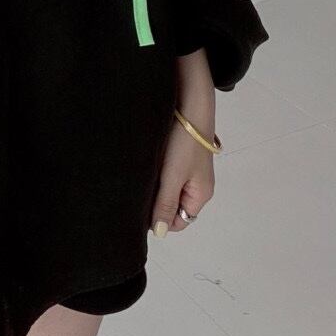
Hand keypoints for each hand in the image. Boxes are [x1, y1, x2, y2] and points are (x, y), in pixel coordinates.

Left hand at [151, 47, 216, 236]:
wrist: (189, 102)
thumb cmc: (184, 141)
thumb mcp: (172, 176)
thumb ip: (165, 204)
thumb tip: (159, 233)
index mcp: (200, 194)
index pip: (177, 221)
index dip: (159, 219)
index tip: (140, 207)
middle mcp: (195, 184)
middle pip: (170, 204)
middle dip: (153, 200)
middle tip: (135, 189)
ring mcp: (186, 169)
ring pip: (164, 187)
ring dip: (151, 183)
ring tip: (137, 174)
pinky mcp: (177, 154)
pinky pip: (162, 171)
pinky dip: (152, 169)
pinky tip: (142, 162)